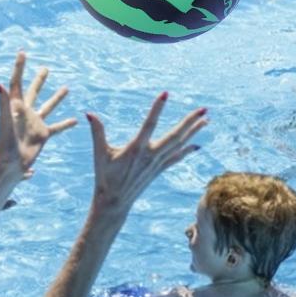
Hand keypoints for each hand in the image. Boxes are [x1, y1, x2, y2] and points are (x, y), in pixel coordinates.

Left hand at [0, 51, 76, 176]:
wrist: (11, 164)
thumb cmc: (5, 143)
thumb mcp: (5, 120)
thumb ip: (3, 102)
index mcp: (15, 106)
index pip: (17, 82)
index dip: (19, 67)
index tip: (22, 52)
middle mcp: (26, 112)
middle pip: (33, 91)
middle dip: (39, 80)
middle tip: (46, 68)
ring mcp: (35, 123)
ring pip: (48, 107)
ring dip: (57, 98)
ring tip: (67, 88)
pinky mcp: (43, 135)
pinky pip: (57, 127)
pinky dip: (66, 124)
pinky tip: (76, 120)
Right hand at [86, 93, 206, 214]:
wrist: (114, 202)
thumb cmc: (105, 177)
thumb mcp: (100, 153)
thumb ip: (97, 132)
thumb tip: (89, 113)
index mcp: (136, 149)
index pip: (149, 124)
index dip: (157, 108)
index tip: (165, 93)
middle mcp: (151, 156)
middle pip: (175, 136)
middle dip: (190, 121)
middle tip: (203, 109)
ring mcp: (157, 164)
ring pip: (179, 144)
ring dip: (193, 131)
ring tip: (206, 118)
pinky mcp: (159, 170)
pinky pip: (177, 157)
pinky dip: (187, 149)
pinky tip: (197, 143)